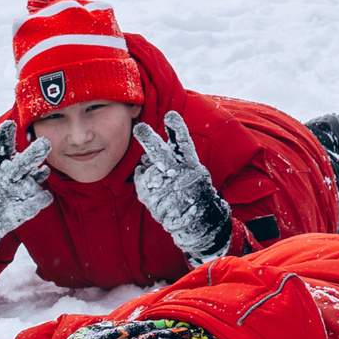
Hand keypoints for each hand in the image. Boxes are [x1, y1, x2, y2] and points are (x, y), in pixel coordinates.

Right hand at [0, 120, 52, 261]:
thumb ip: (12, 159)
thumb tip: (22, 138)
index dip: (4, 137)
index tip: (10, 123)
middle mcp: (4, 180)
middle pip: (20, 165)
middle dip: (33, 154)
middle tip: (44, 143)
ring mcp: (12, 196)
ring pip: (35, 183)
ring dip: (38, 179)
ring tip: (40, 174)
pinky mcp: (22, 210)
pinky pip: (43, 198)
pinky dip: (43, 197)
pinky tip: (39, 197)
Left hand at [131, 110, 234, 264]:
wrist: (198, 223)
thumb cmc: (194, 192)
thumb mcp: (193, 173)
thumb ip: (174, 162)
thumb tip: (144, 161)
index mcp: (191, 167)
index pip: (184, 144)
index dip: (177, 129)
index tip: (170, 115)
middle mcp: (179, 177)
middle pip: (162, 155)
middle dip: (150, 139)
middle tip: (140, 127)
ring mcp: (165, 189)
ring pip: (147, 170)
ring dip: (148, 170)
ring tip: (161, 182)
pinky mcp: (153, 200)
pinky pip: (141, 183)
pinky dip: (144, 183)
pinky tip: (155, 190)